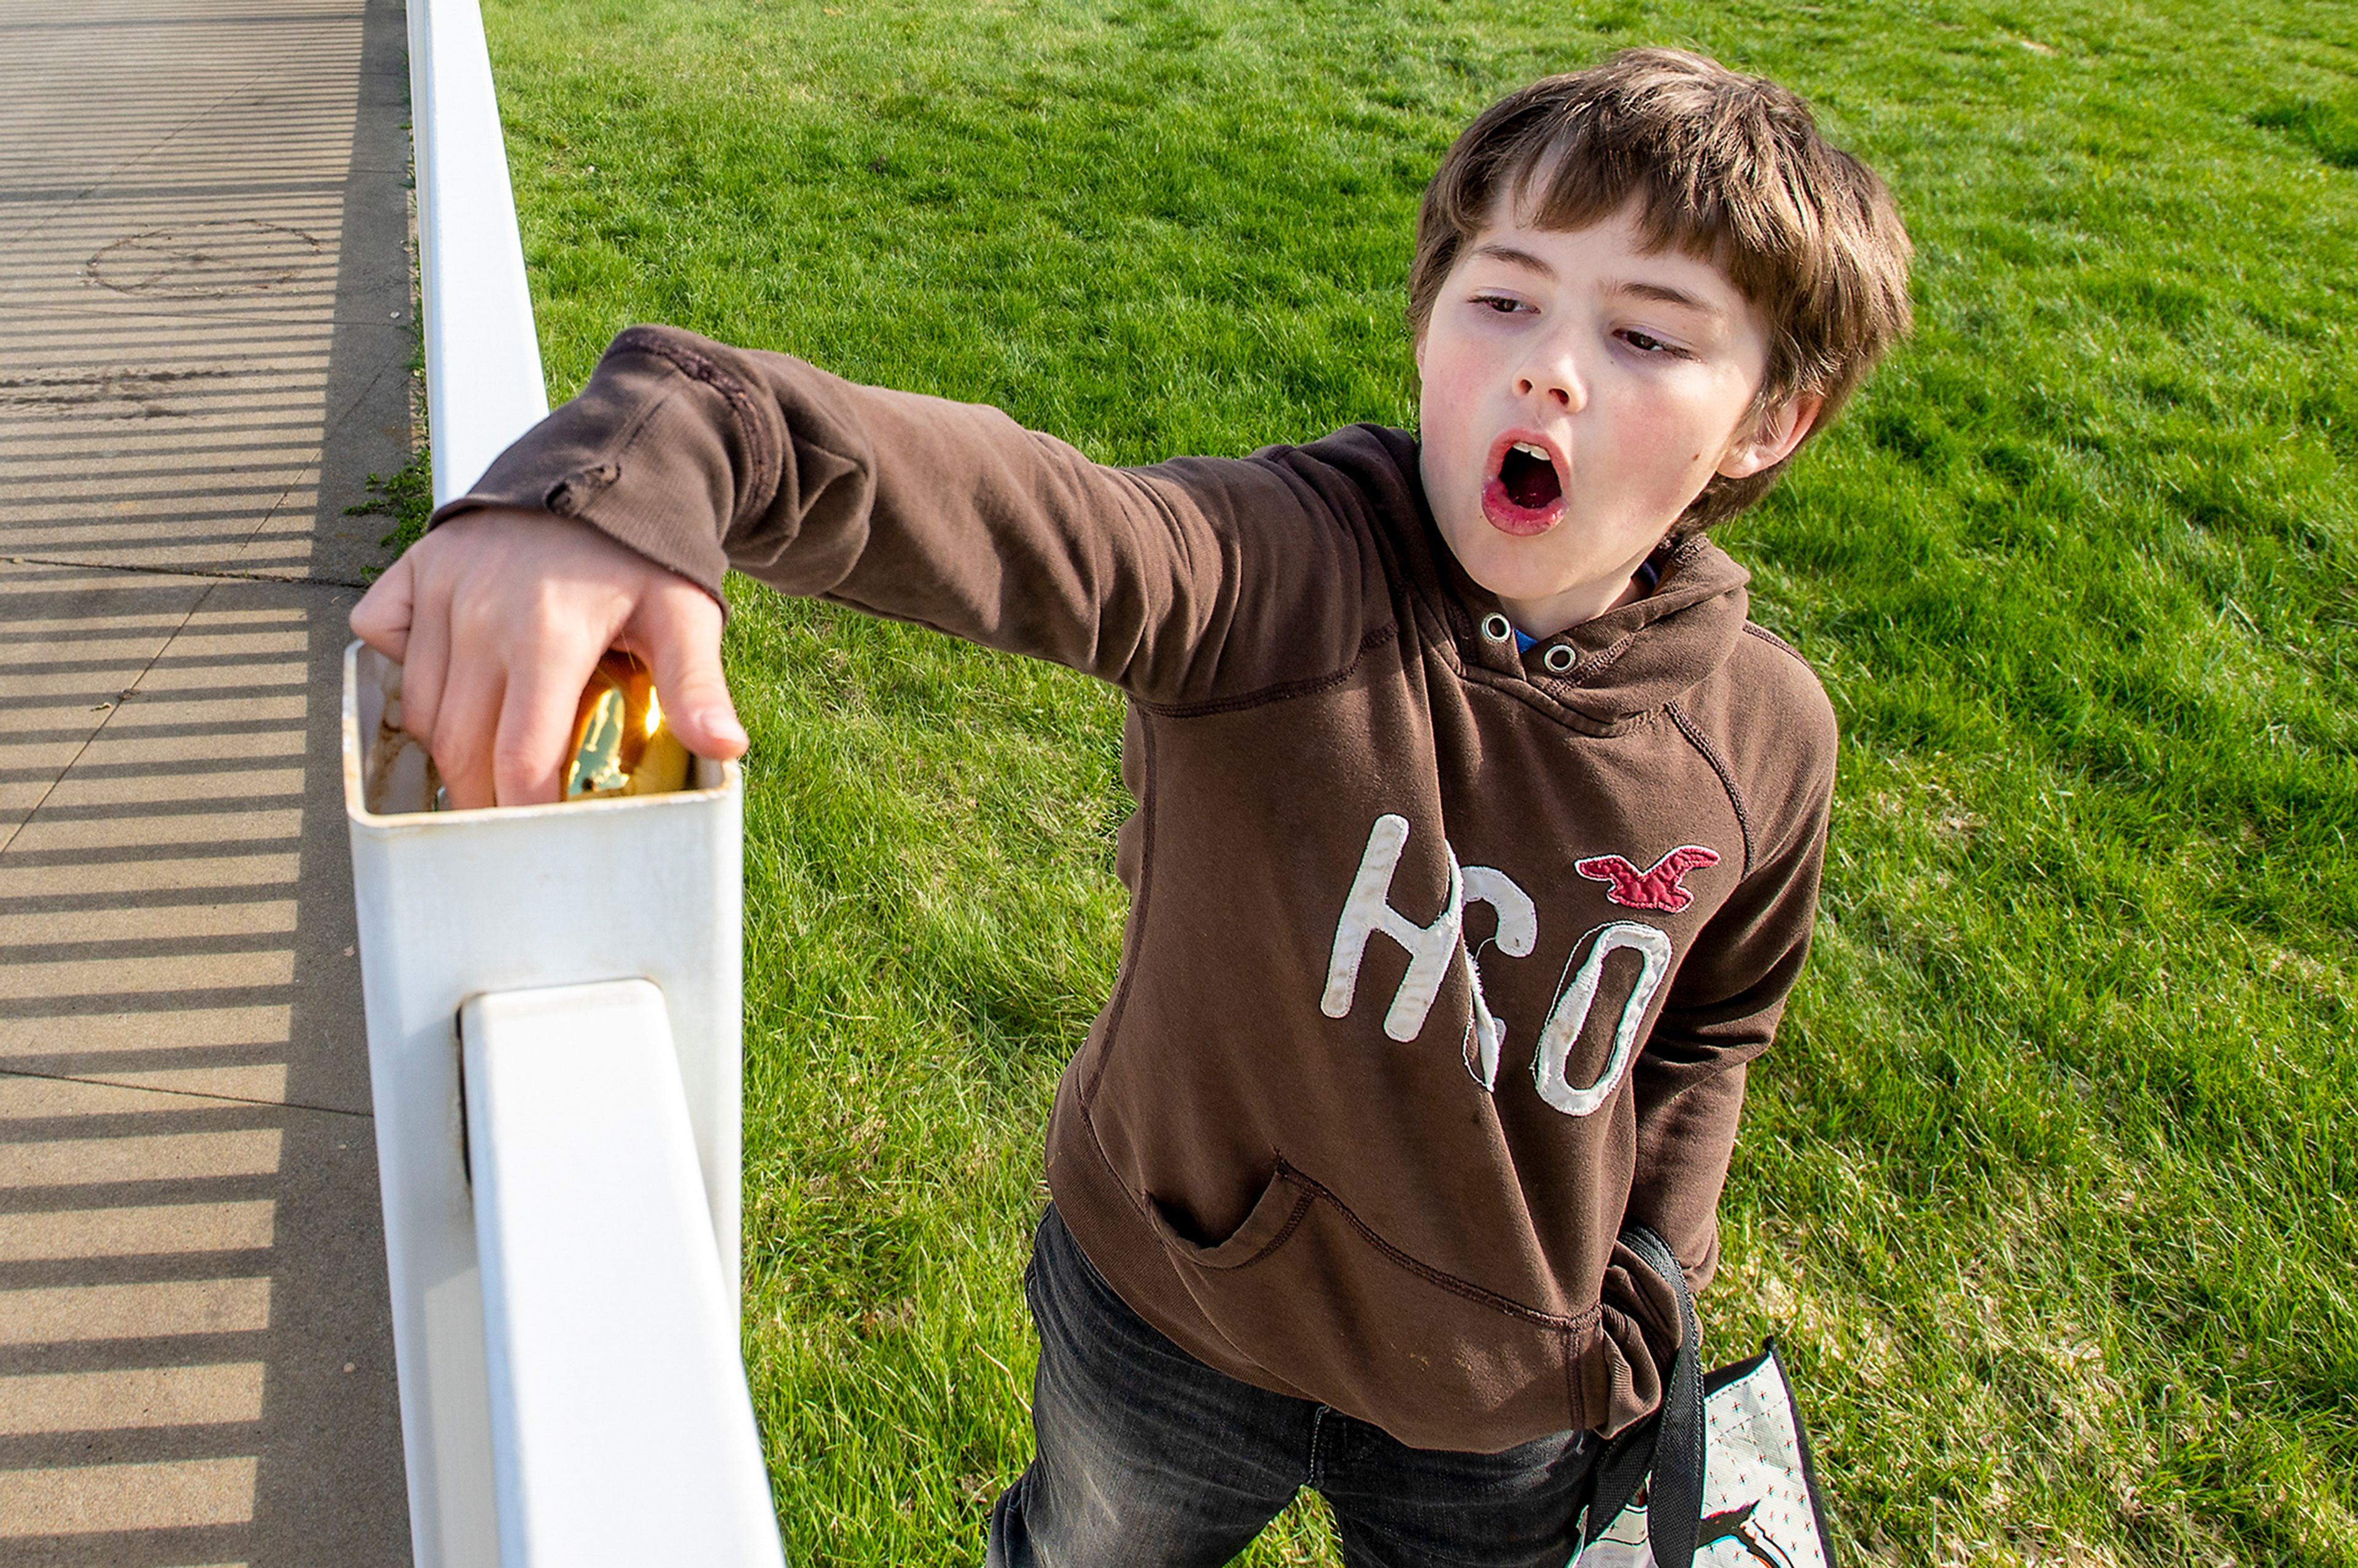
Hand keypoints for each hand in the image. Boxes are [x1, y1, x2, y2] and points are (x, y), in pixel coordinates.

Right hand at [350, 509, 747, 807]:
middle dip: (481, 797)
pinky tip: (452, 678)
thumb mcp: (686, 616)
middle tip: (511, 817)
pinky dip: (402, 668)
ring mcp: (441, 588)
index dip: (526, 811)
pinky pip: (380, 636)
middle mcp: (481, 613)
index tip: (542, 835)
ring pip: (418, 705)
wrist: (607, 467)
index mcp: (549, 635)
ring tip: (487, 761)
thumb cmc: (645, 556)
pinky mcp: (415, 566)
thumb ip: (696, 685)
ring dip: (447, 744)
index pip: (519, 757)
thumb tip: (725, 746)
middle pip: (459, 745)